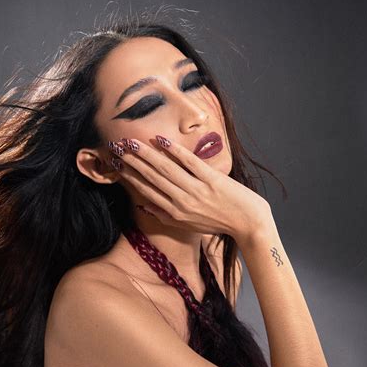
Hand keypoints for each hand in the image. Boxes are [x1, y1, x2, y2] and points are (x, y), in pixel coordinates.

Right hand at [107, 135, 271, 242]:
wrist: (249, 224)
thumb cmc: (218, 223)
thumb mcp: (188, 226)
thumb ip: (165, 216)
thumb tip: (144, 205)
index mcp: (175, 212)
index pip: (147, 190)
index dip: (130, 176)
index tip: (117, 164)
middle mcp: (183, 201)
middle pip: (152, 177)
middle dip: (133, 161)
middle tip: (118, 147)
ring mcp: (197, 189)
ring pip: (166, 169)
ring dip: (147, 154)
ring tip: (132, 142)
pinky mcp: (212, 180)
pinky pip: (190, 163)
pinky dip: (175, 151)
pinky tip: (161, 140)